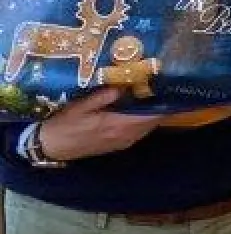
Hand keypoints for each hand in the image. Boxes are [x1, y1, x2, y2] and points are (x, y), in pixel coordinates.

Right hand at [37, 88, 162, 161]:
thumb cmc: (65, 125)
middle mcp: (125, 136)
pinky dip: (143, 121)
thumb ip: (103, 97)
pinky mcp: (118, 145)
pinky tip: (141, 109)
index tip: (174, 91)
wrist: (52, 147)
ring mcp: (122, 142)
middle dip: (162, 107)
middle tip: (168, 89)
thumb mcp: (80, 106)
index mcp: (118, 125)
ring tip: (157, 96)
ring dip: (153, 114)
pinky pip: (138, 132)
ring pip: (146, 128)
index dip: (165, 106)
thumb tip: (123, 85)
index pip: (150, 117)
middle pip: (153, 122)